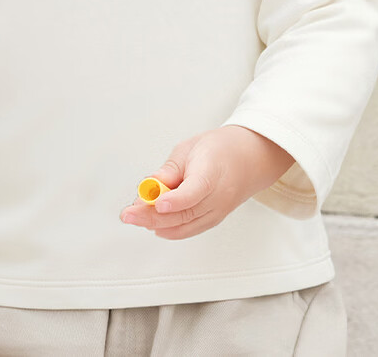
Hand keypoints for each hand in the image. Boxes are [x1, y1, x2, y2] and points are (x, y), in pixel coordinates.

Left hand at [120, 126, 294, 240]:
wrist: (249, 159)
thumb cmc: (220, 149)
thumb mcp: (190, 148)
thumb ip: (170, 169)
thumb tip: (151, 185)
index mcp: (212, 173)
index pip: (193, 192)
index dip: (174, 201)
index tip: (155, 203)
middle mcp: (218, 198)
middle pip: (183, 214)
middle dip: (152, 216)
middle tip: (128, 214)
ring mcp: (217, 213)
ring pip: (184, 227)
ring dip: (157, 224)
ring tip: (134, 217)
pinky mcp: (214, 220)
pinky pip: (189, 229)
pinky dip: (170, 229)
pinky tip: (153, 224)